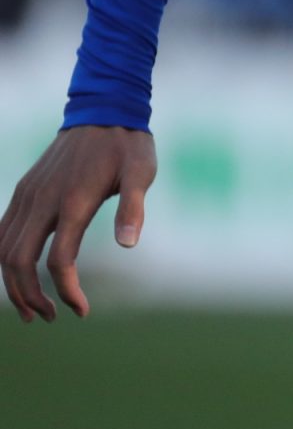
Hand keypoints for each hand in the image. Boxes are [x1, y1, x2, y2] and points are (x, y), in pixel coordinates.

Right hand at [2, 125, 155, 321]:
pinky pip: (2, 231)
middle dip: (29, 295)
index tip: (81, 311)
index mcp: (73, 201)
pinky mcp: (24, 191)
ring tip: (32, 308)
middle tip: (50, 318)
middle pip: (17, 260)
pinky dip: (4, 258)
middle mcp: (42, 200)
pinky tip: (18, 274)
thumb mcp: (142, 172)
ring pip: (2, 248)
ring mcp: (28, 195)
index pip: (59, 260)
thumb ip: (134, 208)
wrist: (103, 110)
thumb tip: (129, 245)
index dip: (67, 290)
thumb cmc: (128, 145)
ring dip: (11, 283)